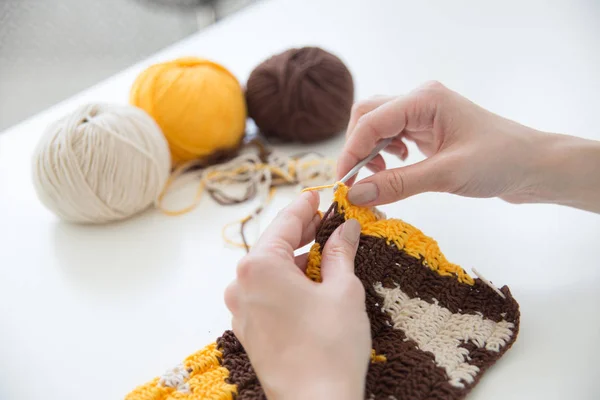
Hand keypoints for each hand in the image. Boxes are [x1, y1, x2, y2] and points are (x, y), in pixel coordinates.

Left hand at [224, 191, 370, 399]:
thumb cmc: (329, 347)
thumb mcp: (343, 290)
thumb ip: (340, 253)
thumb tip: (346, 230)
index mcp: (259, 267)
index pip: (285, 224)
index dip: (304, 208)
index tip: (316, 195)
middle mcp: (241, 284)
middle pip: (274, 246)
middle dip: (302, 233)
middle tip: (328, 223)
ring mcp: (241, 308)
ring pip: (270, 270)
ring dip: (296, 259)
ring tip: (326, 253)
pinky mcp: (248, 329)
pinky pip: (266, 292)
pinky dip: (287, 282)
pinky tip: (311, 282)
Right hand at [337, 81, 599, 212]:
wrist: (534, 166)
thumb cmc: (500, 162)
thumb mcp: (446, 175)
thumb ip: (397, 183)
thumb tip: (355, 194)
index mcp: (424, 100)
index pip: (371, 121)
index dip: (351, 152)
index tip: (342, 184)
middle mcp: (420, 101)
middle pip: (368, 116)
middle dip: (357, 149)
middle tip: (355, 183)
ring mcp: (423, 114)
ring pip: (377, 127)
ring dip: (369, 152)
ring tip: (376, 179)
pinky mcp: (427, 130)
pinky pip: (392, 137)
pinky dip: (384, 155)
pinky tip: (396, 169)